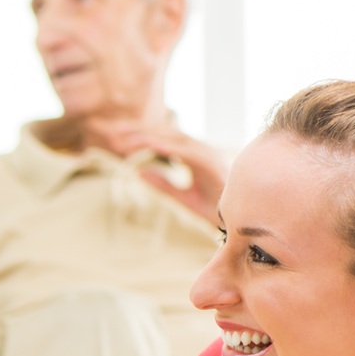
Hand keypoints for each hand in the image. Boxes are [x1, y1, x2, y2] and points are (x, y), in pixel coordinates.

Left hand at [85, 121, 227, 223]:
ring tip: (123, 139)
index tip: (118, 139)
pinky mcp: (211, 164)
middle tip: (113, 132)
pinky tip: (148, 146)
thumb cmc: (216, 210)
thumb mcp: (182, 198)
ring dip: (148, 136)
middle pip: (167, 134)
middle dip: (140, 130)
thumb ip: (162, 184)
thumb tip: (138, 172)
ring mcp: (207, 155)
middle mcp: (201, 152)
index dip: (143, 137)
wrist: (241, 225)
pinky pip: (186, 152)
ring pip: (173, 139)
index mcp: (194, 158)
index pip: (165, 141)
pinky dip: (167, 147)